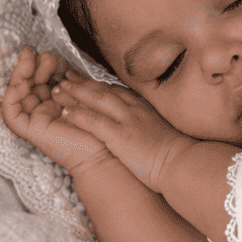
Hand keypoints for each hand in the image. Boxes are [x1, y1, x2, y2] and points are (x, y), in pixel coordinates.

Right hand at [2, 47, 113, 175]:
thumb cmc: (99, 128)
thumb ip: (71, 81)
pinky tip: (21, 82)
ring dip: (23, 73)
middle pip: (28, 82)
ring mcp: (35, 119)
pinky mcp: (29, 130)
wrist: (103, 155)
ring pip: (18, 91)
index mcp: (56, 101)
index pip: (42, 78)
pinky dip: (12, 93)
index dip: (44, 64)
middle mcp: (43, 109)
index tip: (55, 55)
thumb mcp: (84, 96)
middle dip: (34, 65)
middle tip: (46, 55)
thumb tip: (59, 61)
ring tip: (34, 59)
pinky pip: (11, 110)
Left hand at [51, 69, 195, 192]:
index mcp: (144, 109)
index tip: (86, 80)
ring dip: (75, 93)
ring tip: (57, 89)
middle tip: (65, 76)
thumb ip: (151, 127)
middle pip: (103, 90)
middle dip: (82, 82)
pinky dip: (79, 114)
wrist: (184, 164)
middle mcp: (134, 109)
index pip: (118, 91)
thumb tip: (146, 130)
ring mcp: (127, 121)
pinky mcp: (121, 136)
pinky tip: (65, 112)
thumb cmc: (178, 156)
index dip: (99, 85)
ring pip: (96, 100)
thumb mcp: (164, 134)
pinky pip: (95, 121)